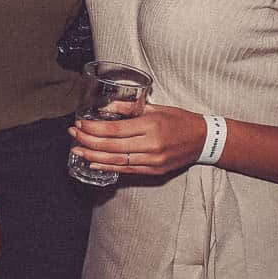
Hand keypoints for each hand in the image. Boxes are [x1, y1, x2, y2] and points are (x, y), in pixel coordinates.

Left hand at [69, 102, 206, 176]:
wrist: (204, 140)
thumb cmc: (180, 120)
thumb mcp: (156, 107)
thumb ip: (129, 108)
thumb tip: (105, 108)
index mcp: (151, 125)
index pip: (114, 130)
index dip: (93, 129)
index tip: (79, 124)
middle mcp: (151, 145)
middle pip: (111, 146)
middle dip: (88, 141)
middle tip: (73, 135)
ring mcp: (153, 160)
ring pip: (116, 161)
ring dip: (93, 156)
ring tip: (77, 151)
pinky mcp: (154, 170)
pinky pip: (127, 170)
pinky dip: (108, 167)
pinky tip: (93, 163)